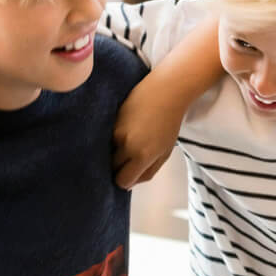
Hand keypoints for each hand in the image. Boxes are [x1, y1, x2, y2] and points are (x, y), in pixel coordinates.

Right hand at [113, 74, 183, 188]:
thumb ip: (148, 172)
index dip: (125, 180)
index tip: (128, 174)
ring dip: (114, 151)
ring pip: (107, 152)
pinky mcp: (110, 120)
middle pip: (112, 168)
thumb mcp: (165, 153)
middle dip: (118, 167)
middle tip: (129, 158)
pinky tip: (125, 129)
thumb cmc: (169, 123)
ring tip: (128, 140)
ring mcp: (115, 131)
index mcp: (143, 155)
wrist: (164, 92)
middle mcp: (126, 145)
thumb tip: (129, 184)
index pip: (122, 181)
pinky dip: (112, 139)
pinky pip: (105, 138)